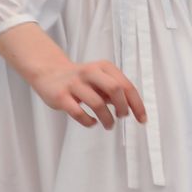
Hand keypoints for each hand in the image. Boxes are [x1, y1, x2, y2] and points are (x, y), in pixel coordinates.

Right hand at [30, 56, 147, 130]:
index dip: (136, 104)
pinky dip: (89, 121)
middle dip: (122, 107)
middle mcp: (89, 72)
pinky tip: (92, 122)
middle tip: (121, 117)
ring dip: (107, 119)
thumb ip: (114, 90)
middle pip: (114, 89)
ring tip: (108, 124)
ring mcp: (74, 84)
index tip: (142, 119)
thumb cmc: (80, 79)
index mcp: (103, 67)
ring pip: (97, 104)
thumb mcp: (100, 79)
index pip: (126, 85)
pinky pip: (78, 113)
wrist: (49, 72)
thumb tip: (131, 107)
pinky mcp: (61, 96)